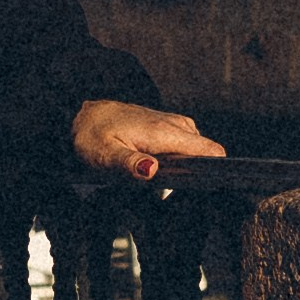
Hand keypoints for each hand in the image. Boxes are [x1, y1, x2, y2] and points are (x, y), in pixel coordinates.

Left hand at [72, 100, 224, 183]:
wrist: (84, 114)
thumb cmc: (93, 135)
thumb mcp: (105, 155)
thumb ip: (129, 164)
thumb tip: (152, 171)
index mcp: (164, 133)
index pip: (211, 150)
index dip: (214, 170)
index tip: (204, 186)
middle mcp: (174, 125)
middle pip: (206, 152)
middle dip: (195, 171)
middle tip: (169, 185)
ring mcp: (172, 123)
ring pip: (195, 149)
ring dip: (185, 165)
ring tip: (161, 177)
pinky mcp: (167, 125)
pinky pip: (185, 143)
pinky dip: (178, 157)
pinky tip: (158, 165)